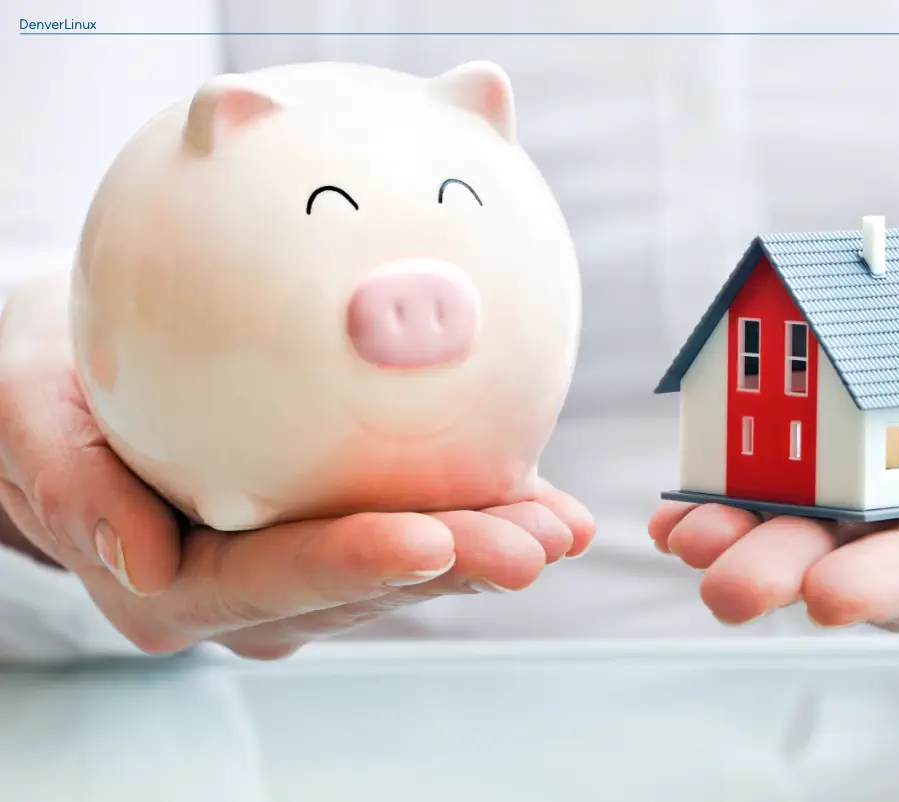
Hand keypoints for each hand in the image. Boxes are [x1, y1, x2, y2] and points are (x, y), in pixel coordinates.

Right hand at [0, 273, 593, 658]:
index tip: (429, 540)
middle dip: (453, 565)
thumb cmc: (39, 388)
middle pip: (359, 586)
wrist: (70, 385)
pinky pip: (414, 530)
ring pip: (402, 570)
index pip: (271, 580)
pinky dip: (479, 515)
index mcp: (170, 584)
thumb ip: (69, 489)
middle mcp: (243, 595)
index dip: (352, 564)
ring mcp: (293, 573)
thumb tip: (139, 559)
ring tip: (559, 526)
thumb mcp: (21, 416)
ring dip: (484, 547)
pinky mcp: (330, 535)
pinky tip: (545, 505)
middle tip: (534, 542)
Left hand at [650, 396, 898, 676]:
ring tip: (684, 537)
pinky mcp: (897, 514)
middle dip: (793, 571)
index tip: (830, 595)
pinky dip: (752, 509)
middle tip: (718, 581)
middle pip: (874, 566)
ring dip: (754, 540)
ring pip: (833, 541)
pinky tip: (688, 512)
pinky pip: (821, 514)